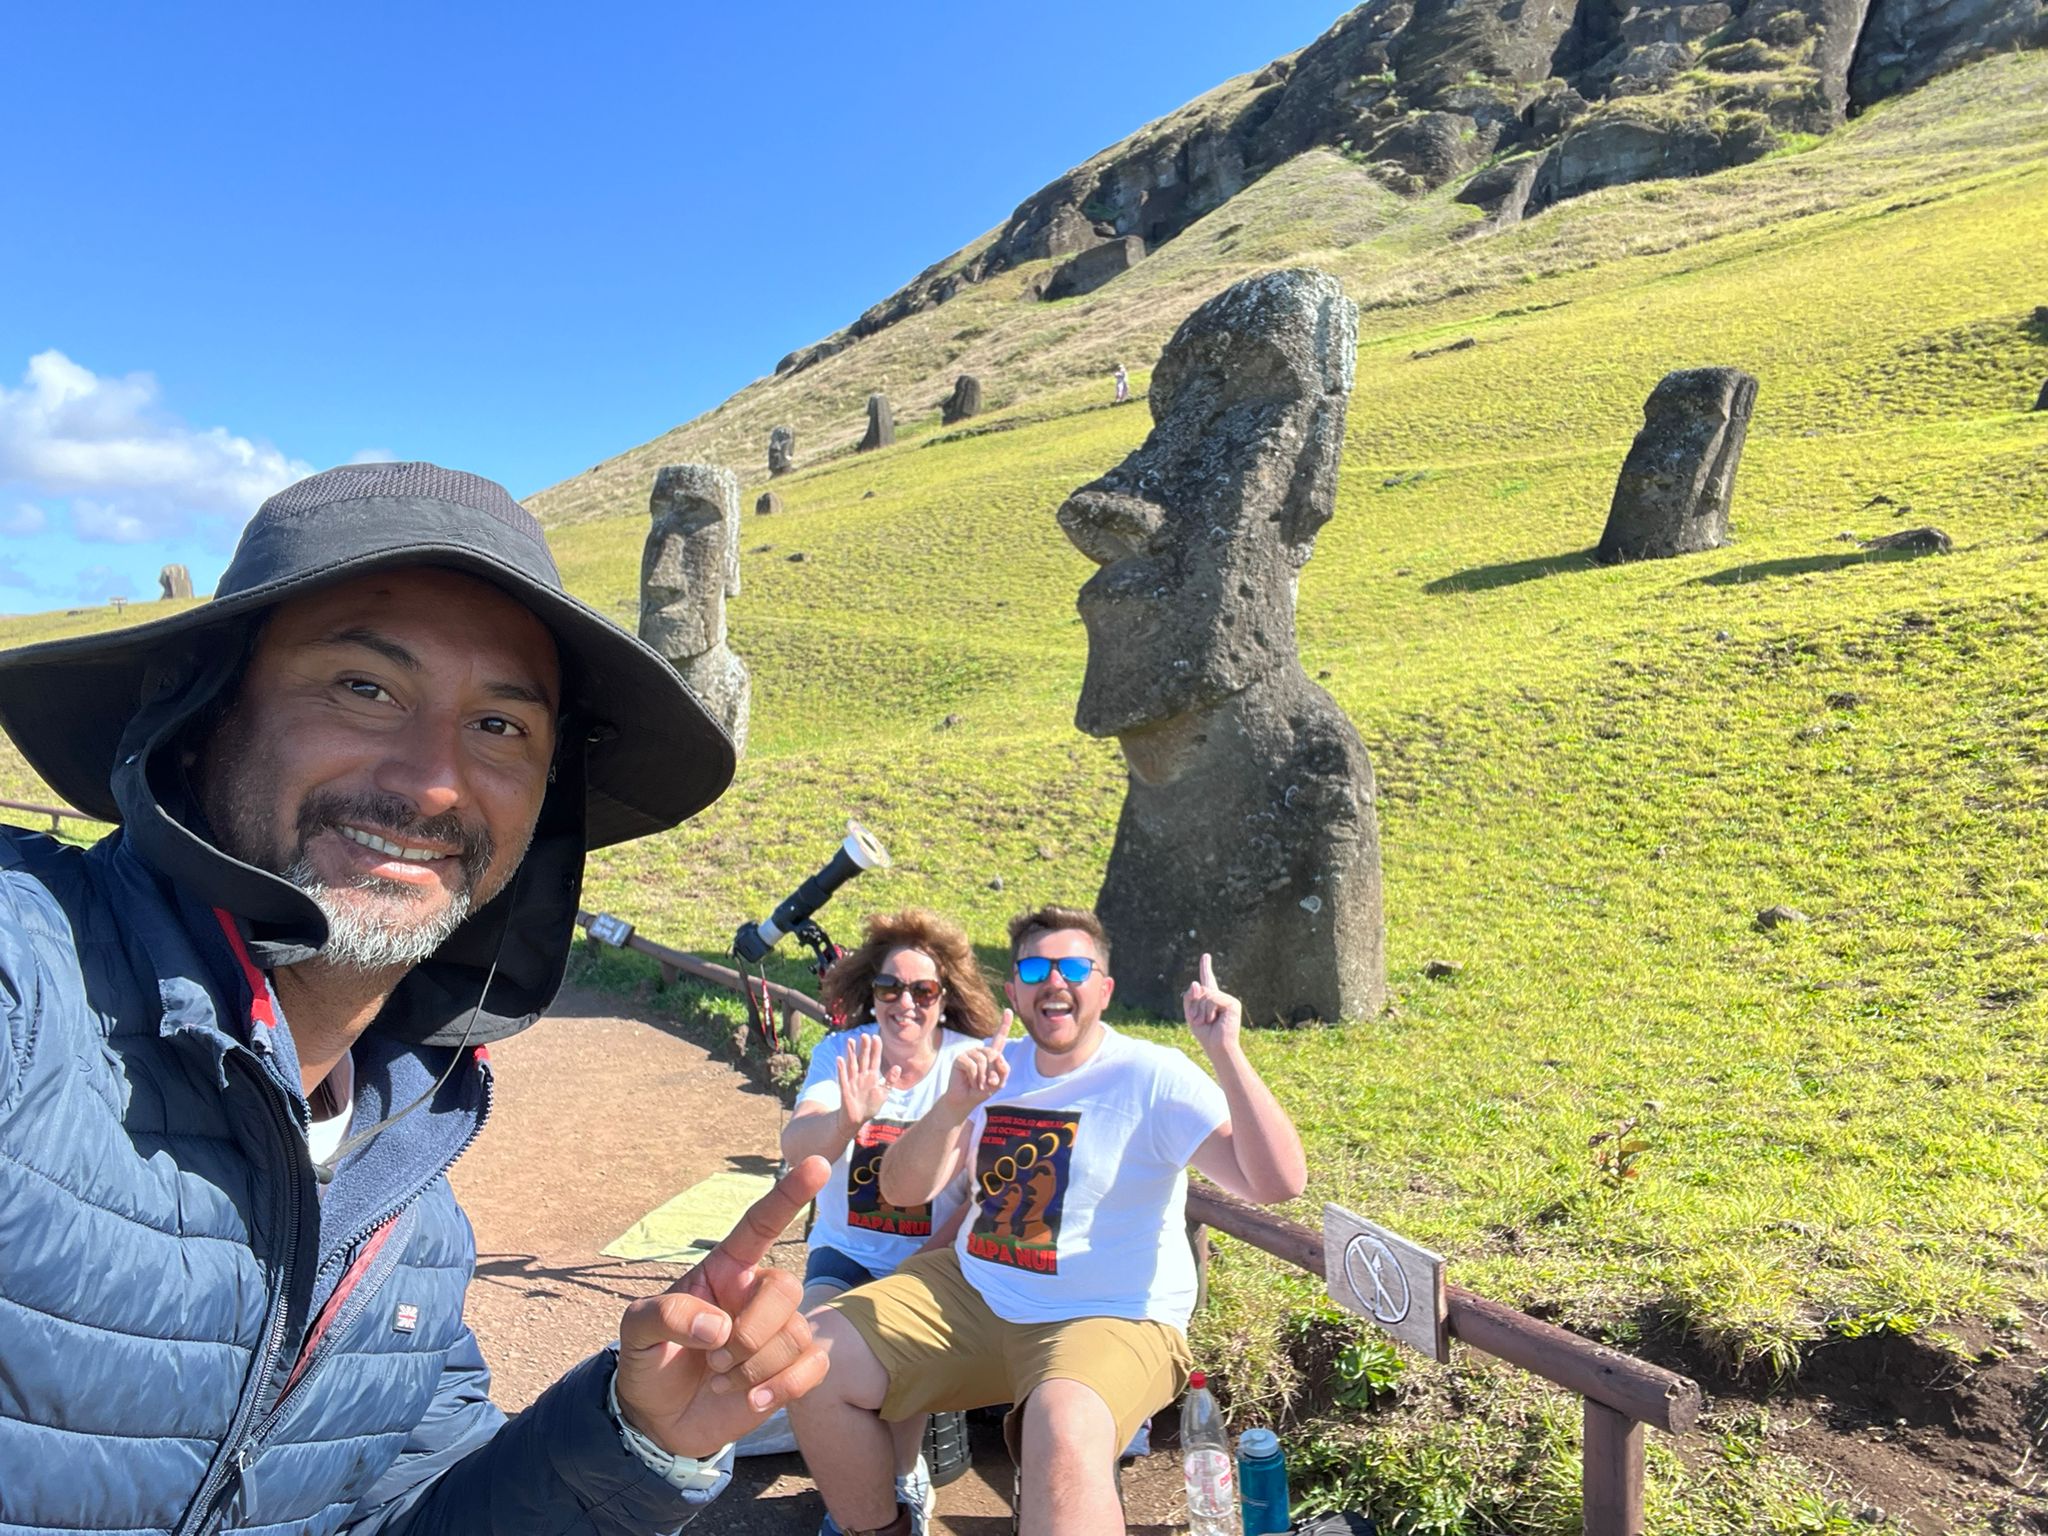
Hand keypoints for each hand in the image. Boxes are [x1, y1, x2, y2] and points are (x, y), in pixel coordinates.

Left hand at [613, 1156, 830, 1457]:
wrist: (658, 1419)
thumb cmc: (650, 1362)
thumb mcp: (635, 1332)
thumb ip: (665, 1314)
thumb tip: (717, 1327)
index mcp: (725, 1270)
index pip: (761, 1224)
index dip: (789, 1194)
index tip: (818, 1165)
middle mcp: (756, 1294)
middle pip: (785, 1287)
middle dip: (750, 1332)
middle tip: (713, 1359)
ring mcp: (778, 1332)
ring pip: (797, 1334)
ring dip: (753, 1368)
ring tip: (721, 1379)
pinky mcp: (793, 1370)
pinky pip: (813, 1366)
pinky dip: (781, 1388)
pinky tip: (752, 1399)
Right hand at [836, 1033, 894, 1130]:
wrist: (857, 1119)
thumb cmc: (871, 1105)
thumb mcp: (883, 1093)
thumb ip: (890, 1080)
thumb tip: (898, 1067)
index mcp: (872, 1076)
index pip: (875, 1059)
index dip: (875, 1049)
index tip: (876, 1037)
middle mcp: (862, 1076)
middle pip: (863, 1059)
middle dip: (864, 1047)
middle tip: (864, 1035)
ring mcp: (853, 1081)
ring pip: (852, 1064)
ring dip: (851, 1053)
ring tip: (850, 1040)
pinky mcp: (845, 1088)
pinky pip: (842, 1077)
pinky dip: (841, 1068)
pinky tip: (839, 1059)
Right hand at [943, 1020, 1010, 1114]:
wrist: (965, 1099)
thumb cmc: (982, 1090)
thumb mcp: (999, 1083)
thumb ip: (1004, 1071)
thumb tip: (999, 1057)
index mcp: (992, 1054)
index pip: (1000, 1038)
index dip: (1005, 1024)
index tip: (1008, 1011)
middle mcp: (981, 1051)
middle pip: (993, 1054)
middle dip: (992, 1072)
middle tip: (987, 1084)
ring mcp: (969, 1053)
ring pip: (983, 1061)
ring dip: (983, 1077)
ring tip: (978, 1084)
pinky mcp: (959, 1058)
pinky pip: (972, 1066)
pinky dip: (974, 1078)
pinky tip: (971, 1082)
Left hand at [1182, 953, 1241, 1054]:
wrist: (1217, 1047)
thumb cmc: (1205, 1034)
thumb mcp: (1190, 1014)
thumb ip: (1190, 997)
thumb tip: (1196, 982)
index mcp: (1210, 999)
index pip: (1208, 980)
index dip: (1206, 967)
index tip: (1205, 955)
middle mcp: (1220, 997)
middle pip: (1200, 989)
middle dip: (1194, 1006)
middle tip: (1200, 1021)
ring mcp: (1228, 999)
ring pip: (1206, 994)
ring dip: (1201, 1010)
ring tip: (1207, 1022)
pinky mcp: (1233, 1003)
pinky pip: (1213, 999)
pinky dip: (1208, 1011)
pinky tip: (1214, 1020)